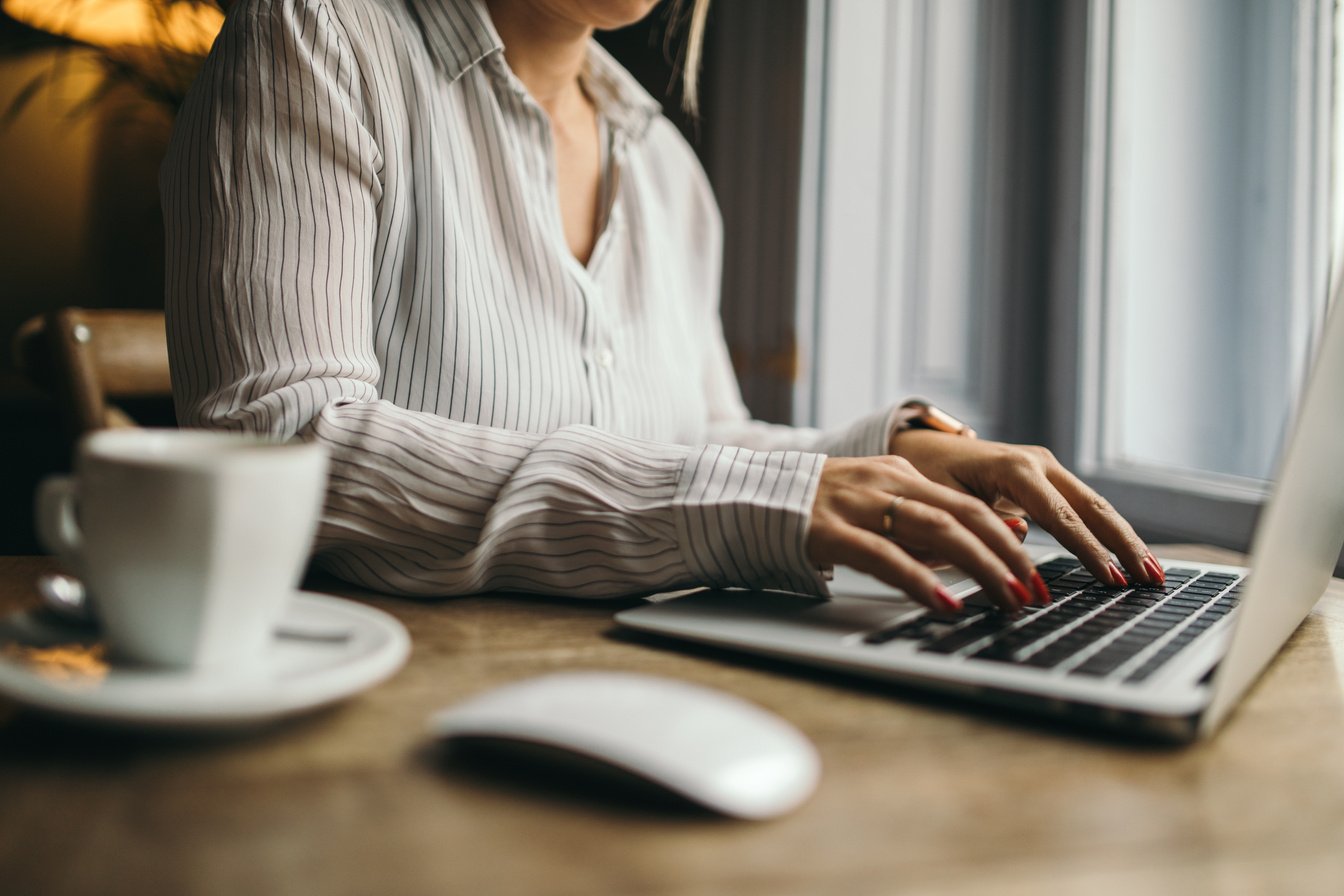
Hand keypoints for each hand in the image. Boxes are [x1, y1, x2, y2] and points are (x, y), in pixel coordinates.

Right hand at [805, 455, 1048, 613]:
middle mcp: (884, 483)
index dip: (1009, 539)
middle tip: (1035, 591)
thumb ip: (926, 528)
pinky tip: (945, 603)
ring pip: (934, 529)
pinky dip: (920, 580)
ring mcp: (856, 504)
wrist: (744, 499)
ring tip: (1007, 598)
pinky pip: (883, 555)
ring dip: (980, 566)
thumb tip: (996, 541)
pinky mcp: (827, 530)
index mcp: (900, 476)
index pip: (970, 504)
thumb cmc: (815, 514)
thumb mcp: (877, 512)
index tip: (1037, 573)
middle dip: (1007, 555)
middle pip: (963, 514)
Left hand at [889, 428, 1164, 588]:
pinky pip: (1084, 508)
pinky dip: (1108, 533)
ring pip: (1096, 506)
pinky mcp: (1049, 479)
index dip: (1087, 550)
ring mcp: (1047, 468)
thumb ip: (981, 521)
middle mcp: (1038, 463)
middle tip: (1150, 580)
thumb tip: (1024, 537)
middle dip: (1124, 545)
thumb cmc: (927, 477)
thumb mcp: (945, 502)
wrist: (923, 450)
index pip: (1060, 516)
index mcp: (1013, 468)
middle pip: (1092, 508)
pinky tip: (1128, 558)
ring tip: (1152, 574)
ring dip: (1125, 540)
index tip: (1109, 578)